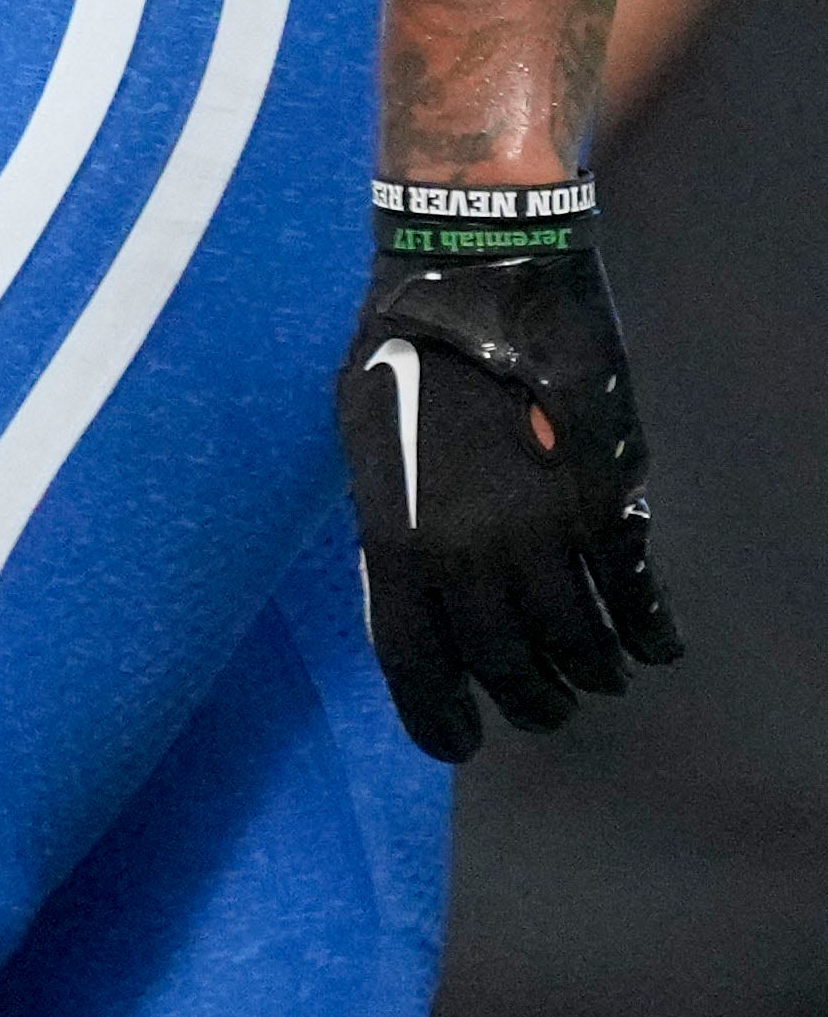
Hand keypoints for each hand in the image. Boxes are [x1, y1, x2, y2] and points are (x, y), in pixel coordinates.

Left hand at [339, 238, 682, 759]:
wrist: (480, 273)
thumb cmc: (401, 345)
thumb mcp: (363, 439)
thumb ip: (386, 519)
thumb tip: (401, 583)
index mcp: (398, 536)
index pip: (416, 663)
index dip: (437, 718)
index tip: (460, 743)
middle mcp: (471, 551)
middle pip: (507, 669)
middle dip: (527, 702)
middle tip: (539, 706)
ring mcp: (546, 531)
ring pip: (580, 647)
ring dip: (590, 674)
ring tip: (591, 675)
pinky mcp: (608, 502)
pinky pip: (637, 598)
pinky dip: (651, 633)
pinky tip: (653, 643)